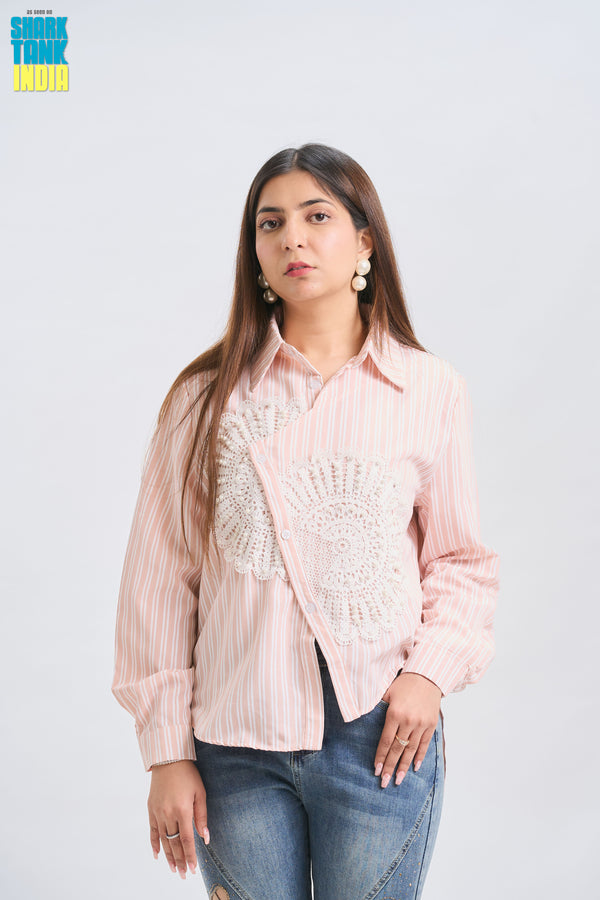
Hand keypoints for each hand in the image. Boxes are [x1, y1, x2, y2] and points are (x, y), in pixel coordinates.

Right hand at [147, 760, 209, 878]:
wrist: (168, 760)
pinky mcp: (151, 809)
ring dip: (168, 856)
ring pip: (163, 840)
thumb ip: (202, 816)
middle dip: (180, 861)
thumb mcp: (200, 793)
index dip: (190, 856)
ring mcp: (158, 812)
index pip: (186, 840)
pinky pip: (152, 831)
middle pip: (174, 844)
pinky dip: (154, 844)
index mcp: (182, 810)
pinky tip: (157, 855)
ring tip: (174, 869)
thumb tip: (205, 838)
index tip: (193, 869)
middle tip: (184, 874)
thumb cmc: (188, 775)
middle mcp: (168, 814)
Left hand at [374, 672, 441, 787]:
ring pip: (411, 750)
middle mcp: (408, 721)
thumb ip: (378, 706)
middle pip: (397, 749)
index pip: (385, 740)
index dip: (380, 756)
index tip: (376, 770)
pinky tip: (414, 768)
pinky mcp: (431, 725)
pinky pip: (424, 744)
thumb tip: (364, 717)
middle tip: (384, 782)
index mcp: (394, 713)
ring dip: (404, 767)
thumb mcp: (387, 692)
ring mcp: (421, 724)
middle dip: (390, 767)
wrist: (427, 675)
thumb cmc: (404, 683)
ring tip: (398, 780)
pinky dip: (419, 757)